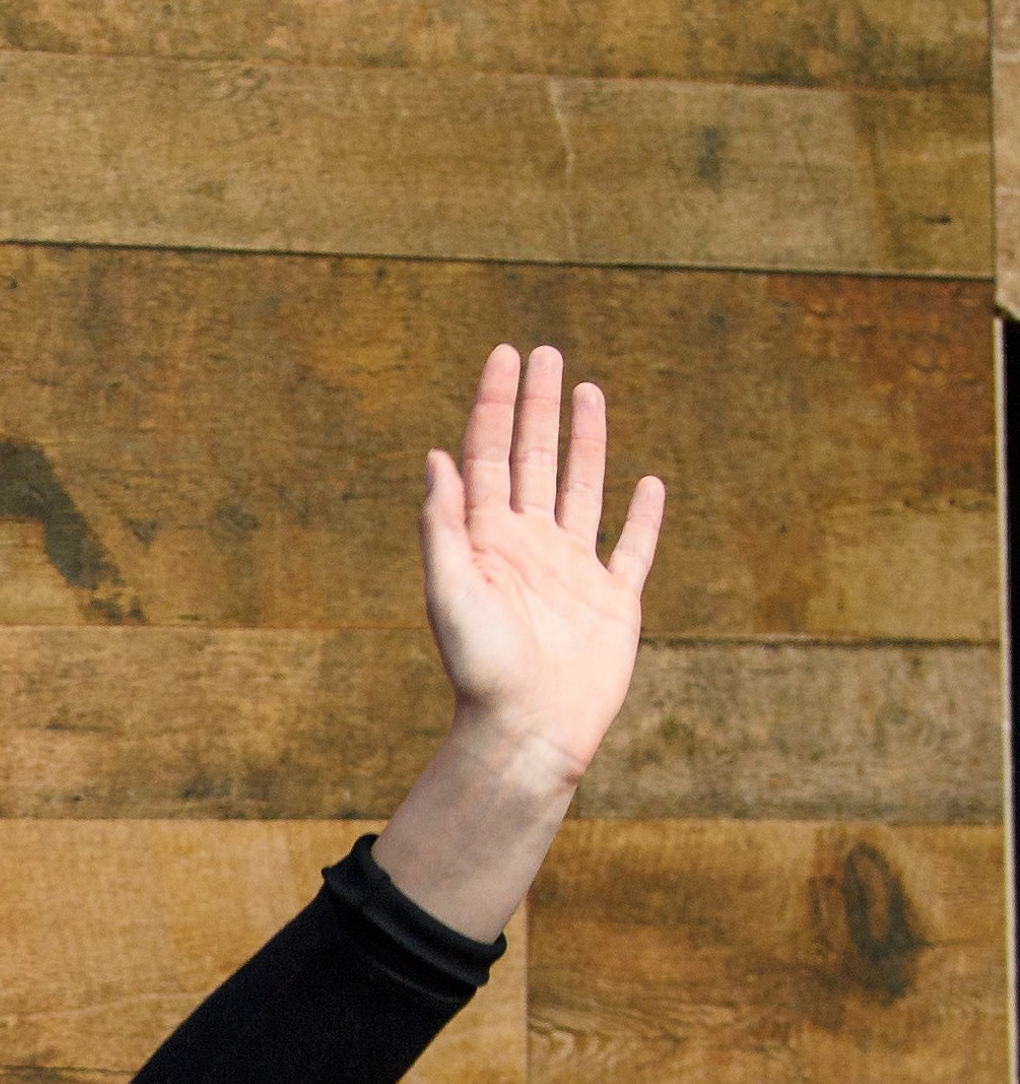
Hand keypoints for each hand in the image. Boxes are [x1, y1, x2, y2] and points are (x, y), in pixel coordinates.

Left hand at [418, 341, 663, 786]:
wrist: (526, 731)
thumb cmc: (480, 668)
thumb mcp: (449, 591)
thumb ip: (443, 525)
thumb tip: (435, 456)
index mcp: (487, 541)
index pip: (488, 456)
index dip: (494, 405)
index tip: (504, 356)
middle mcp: (528, 547)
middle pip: (533, 458)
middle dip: (536, 406)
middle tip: (543, 352)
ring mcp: (572, 572)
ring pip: (581, 488)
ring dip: (584, 440)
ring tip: (585, 390)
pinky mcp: (613, 601)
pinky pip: (630, 549)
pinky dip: (640, 517)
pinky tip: (647, 483)